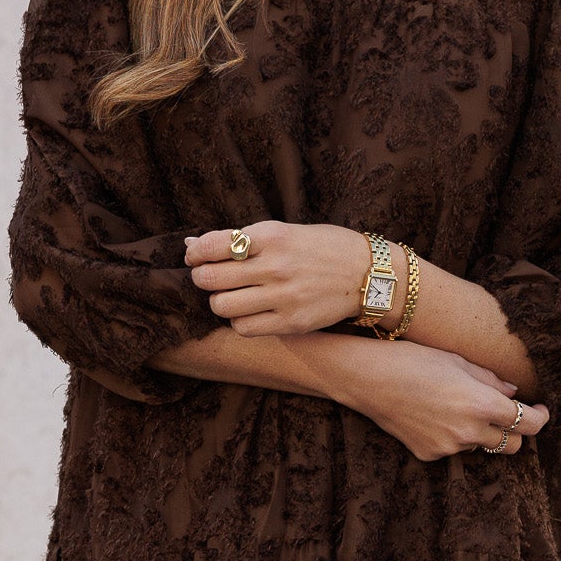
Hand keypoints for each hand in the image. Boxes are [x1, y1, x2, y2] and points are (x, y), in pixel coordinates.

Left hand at [184, 221, 374, 335]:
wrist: (367, 273)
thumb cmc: (322, 248)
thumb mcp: (285, 231)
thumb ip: (242, 240)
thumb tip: (193, 247)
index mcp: (272, 236)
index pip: (214, 245)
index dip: (195, 253)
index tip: (194, 257)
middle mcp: (276, 266)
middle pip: (210, 278)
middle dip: (202, 278)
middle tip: (210, 278)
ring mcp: (283, 297)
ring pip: (222, 306)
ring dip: (219, 302)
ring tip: (231, 296)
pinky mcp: (291, 323)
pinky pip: (244, 328)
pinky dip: (239, 321)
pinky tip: (249, 312)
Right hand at [336, 339, 548, 462]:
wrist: (368, 379)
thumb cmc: (413, 360)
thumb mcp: (459, 361)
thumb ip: (491, 380)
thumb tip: (513, 392)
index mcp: (482, 404)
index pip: (528, 424)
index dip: (540, 417)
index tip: (540, 410)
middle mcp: (469, 432)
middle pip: (512, 445)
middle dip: (516, 431)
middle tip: (508, 414)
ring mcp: (448, 447)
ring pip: (481, 446)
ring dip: (481, 432)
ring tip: (458, 407)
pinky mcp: (429, 454)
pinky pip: (454, 450)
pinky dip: (454, 436)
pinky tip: (435, 416)